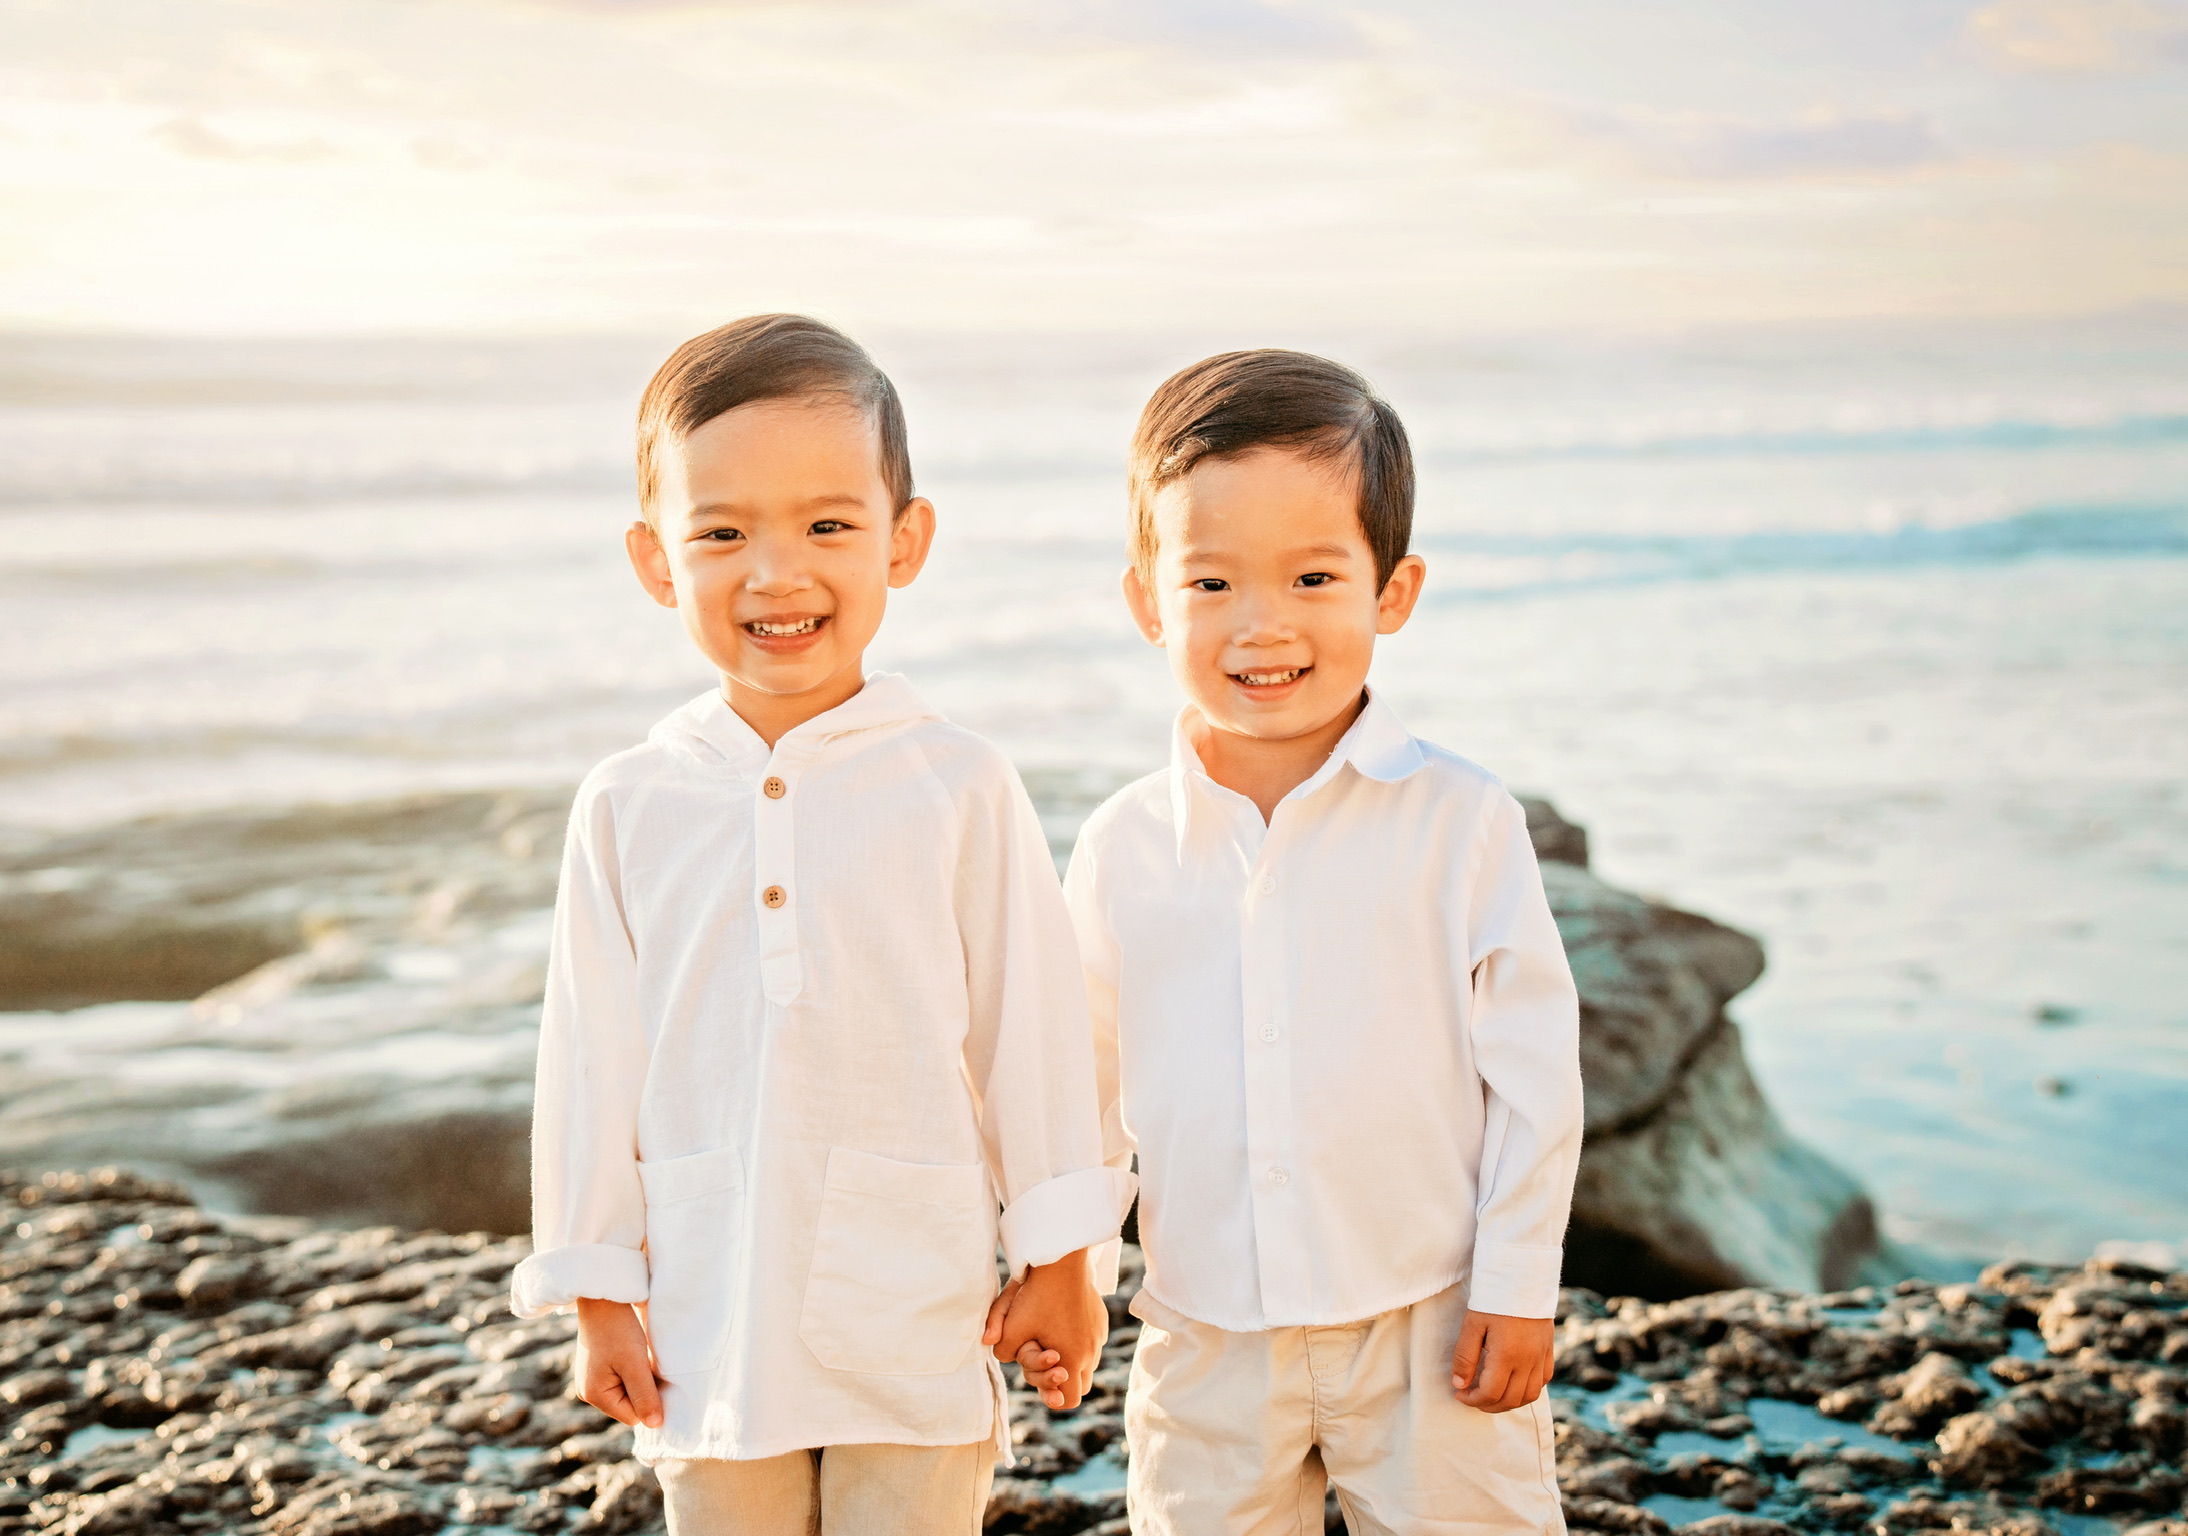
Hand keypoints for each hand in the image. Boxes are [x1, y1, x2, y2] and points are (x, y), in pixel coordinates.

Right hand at [575, 1297, 664, 1428]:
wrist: (604, 1295)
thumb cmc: (618, 1329)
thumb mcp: (634, 1364)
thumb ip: (645, 1396)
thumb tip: (655, 1425)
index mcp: (594, 1395)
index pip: (632, 1416)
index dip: (650, 1402)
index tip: (660, 1379)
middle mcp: (590, 1390)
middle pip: (630, 1404)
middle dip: (645, 1389)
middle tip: (652, 1365)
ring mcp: (594, 1377)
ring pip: (629, 1390)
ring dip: (642, 1377)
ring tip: (644, 1357)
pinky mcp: (602, 1364)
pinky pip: (624, 1377)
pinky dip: (635, 1368)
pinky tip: (638, 1352)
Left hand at [981, 1249, 1105, 1410]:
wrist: (1063, 1260)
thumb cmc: (1037, 1295)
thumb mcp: (1012, 1326)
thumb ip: (1001, 1349)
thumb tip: (993, 1347)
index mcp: (1072, 1360)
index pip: (1069, 1400)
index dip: (1053, 1396)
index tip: (1042, 1382)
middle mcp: (1091, 1352)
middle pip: (1080, 1385)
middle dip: (1062, 1380)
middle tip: (1044, 1361)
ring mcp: (1098, 1336)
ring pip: (1087, 1363)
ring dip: (1071, 1359)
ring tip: (1051, 1342)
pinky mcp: (1100, 1320)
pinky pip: (1092, 1342)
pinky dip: (1078, 1341)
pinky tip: (1061, 1322)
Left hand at [1450, 1309, 1552, 1411]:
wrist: (1523, 1276)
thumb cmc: (1493, 1299)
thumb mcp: (1472, 1325)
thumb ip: (1464, 1357)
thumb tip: (1459, 1385)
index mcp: (1507, 1355)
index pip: (1491, 1393)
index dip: (1472, 1399)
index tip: (1459, 1394)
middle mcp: (1527, 1361)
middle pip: (1510, 1400)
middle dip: (1488, 1405)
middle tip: (1472, 1398)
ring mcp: (1541, 1357)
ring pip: (1529, 1396)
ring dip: (1508, 1403)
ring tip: (1491, 1397)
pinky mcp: (1548, 1351)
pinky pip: (1542, 1382)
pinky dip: (1527, 1391)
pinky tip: (1513, 1385)